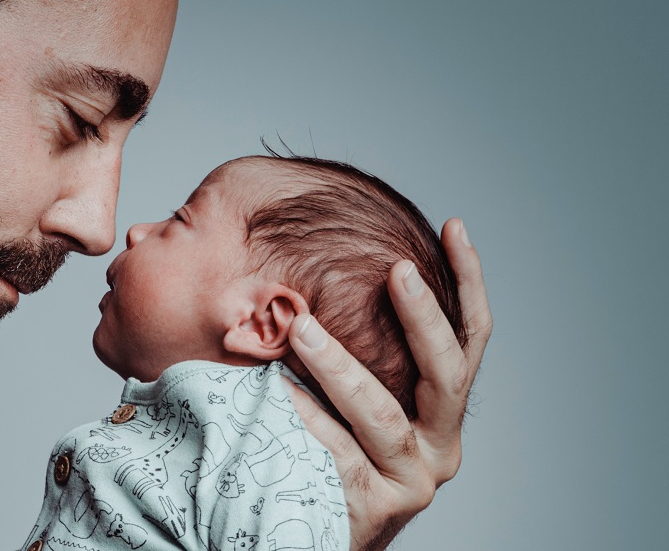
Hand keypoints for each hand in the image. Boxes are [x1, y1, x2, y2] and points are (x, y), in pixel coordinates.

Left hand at [287, 218, 491, 550]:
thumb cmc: (332, 447)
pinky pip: (335, 452)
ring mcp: (412, 478)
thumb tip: (319, 268)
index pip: (470, 337)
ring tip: (301, 327)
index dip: (468, 281)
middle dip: (423, 318)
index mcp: (443, 409)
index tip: (453, 226)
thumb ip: (360, 346)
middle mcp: (441, 444)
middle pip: (446, 372)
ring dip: (339, 366)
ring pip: (380, 414)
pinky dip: (305, 418)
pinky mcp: (375, 508)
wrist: (319, 529)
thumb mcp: (356, 395)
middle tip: (397, 271)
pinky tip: (275, 391)